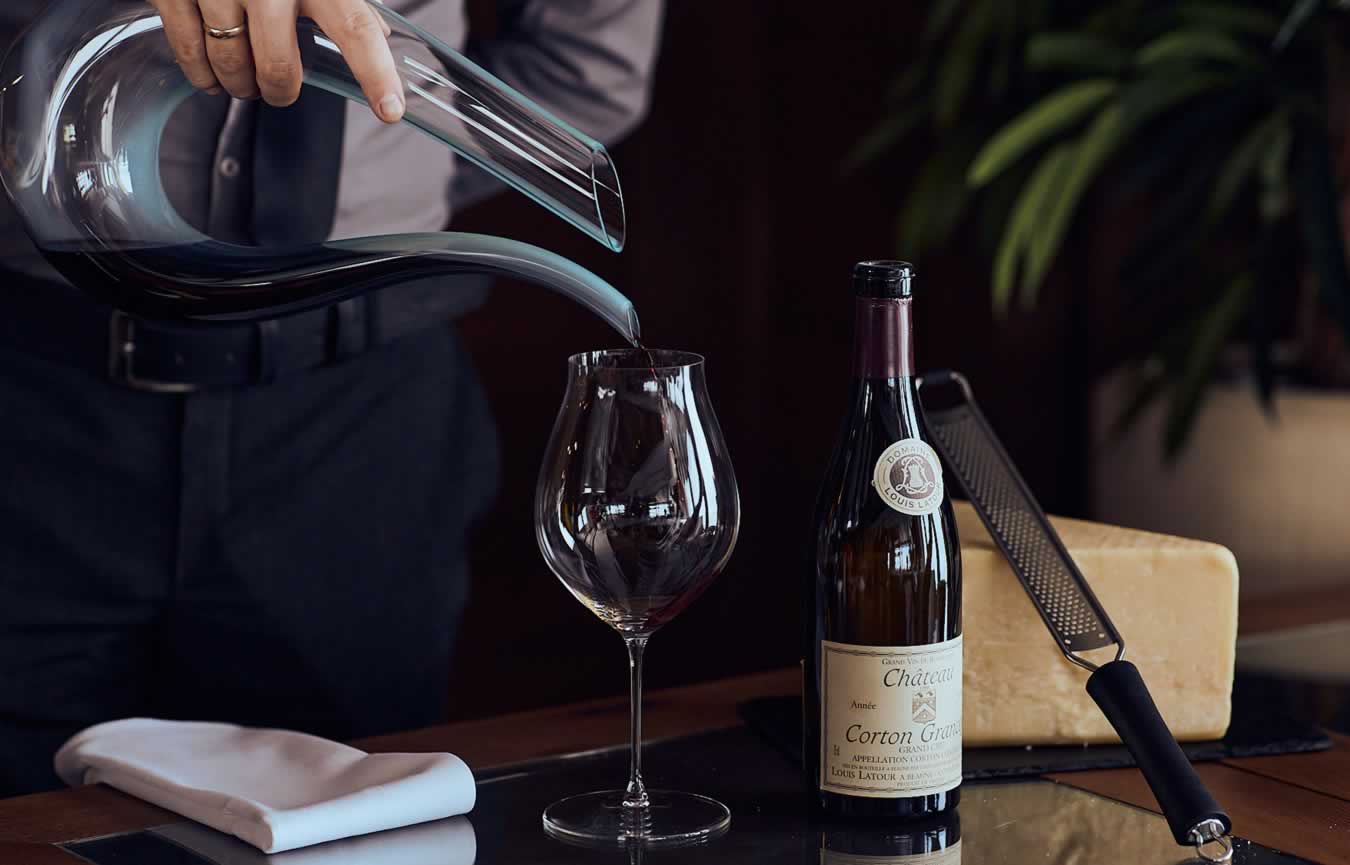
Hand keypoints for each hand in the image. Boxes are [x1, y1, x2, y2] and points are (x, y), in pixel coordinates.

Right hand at [150, 0, 405, 122]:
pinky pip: (190, 52)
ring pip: (232, 64)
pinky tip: (211, 77)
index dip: (376, 74)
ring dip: (240, 84)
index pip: (356, 30)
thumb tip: (378, 33)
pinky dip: (203, 75)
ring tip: (244, 80)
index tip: (390, 109)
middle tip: (279, 91)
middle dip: (280, 91)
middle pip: (279, 66)